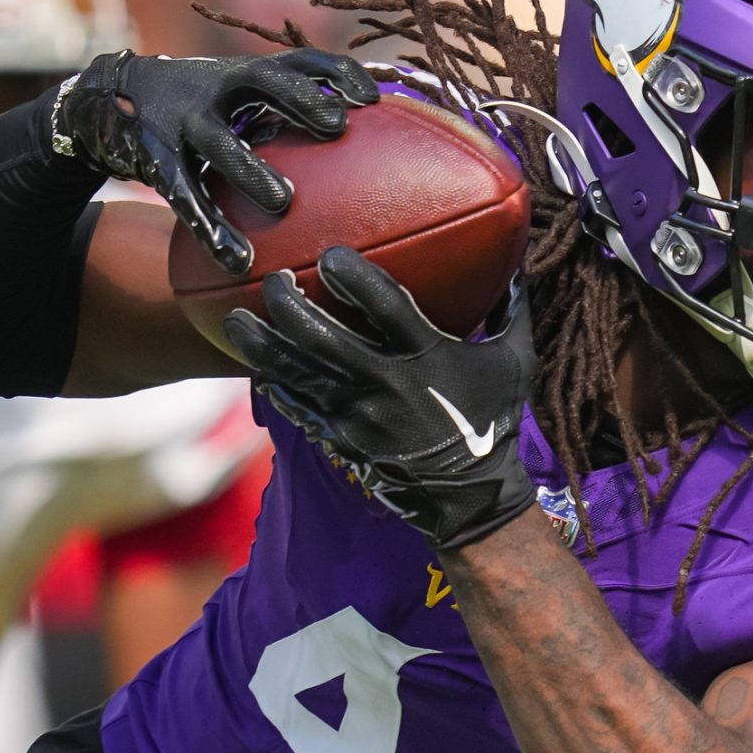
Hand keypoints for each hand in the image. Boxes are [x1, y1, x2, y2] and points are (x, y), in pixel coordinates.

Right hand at [52, 48, 378, 273]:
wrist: (107, 101)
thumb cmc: (201, 103)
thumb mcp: (241, 94)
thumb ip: (291, 107)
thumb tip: (371, 131)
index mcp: (247, 72)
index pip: (300, 59)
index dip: (337, 71)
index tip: (373, 96)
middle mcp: (216, 87)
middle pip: (261, 80)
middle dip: (299, 98)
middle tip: (337, 124)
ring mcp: (183, 121)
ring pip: (219, 143)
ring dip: (250, 169)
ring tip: (283, 201)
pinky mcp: (155, 159)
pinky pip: (184, 196)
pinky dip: (210, 227)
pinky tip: (237, 260)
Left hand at [222, 247, 536, 548]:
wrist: (470, 498)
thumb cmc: (494, 423)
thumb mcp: (515, 363)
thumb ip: (510, 311)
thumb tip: (515, 264)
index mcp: (428, 357)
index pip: (385, 305)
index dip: (354, 276)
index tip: (331, 254)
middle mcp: (386, 384)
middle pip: (321, 336)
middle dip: (288, 302)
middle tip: (274, 279)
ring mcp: (358, 415)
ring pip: (296, 371)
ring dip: (261, 343)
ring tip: (237, 318)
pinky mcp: (341, 439)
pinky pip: (297, 407)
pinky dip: (275, 383)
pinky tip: (257, 364)